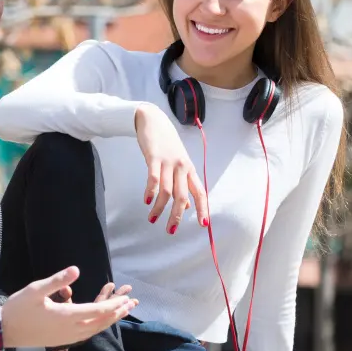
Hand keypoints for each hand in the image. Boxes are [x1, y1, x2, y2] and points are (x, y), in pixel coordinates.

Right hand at [2, 267, 136, 349]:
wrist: (4, 332)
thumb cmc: (18, 309)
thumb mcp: (35, 290)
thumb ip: (57, 280)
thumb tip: (76, 269)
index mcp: (67, 317)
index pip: (98, 311)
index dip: (114, 304)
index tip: (126, 297)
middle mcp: (71, 330)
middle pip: (102, 321)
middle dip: (118, 312)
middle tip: (132, 303)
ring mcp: (68, 337)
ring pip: (96, 329)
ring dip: (111, 320)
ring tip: (123, 311)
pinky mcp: (63, 340)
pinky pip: (87, 334)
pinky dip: (99, 327)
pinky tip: (102, 322)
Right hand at [135, 102, 209, 233]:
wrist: (153, 120)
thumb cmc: (167, 143)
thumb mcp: (179, 161)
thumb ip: (183, 182)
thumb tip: (187, 203)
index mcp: (189, 169)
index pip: (200, 192)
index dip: (203, 209)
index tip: (204, 225)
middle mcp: (182, 167)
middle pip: (183, 196)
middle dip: (177, 216)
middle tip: (171, 231)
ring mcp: (168, 162)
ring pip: (167, 191)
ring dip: (160, 208)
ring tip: (152, 219)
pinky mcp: (154, 158)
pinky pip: (154, 179)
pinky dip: (150, 192)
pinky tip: (147, 202)